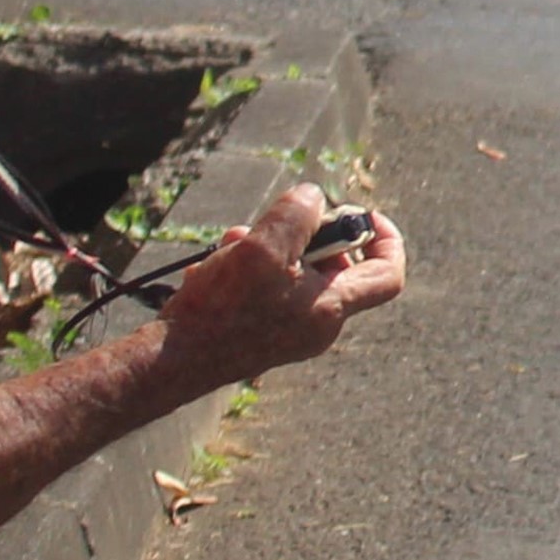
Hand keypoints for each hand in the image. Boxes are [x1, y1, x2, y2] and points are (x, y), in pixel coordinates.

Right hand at [151, 181, 407, 390]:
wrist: (171, 362)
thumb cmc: (220, 309)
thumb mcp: (263, 247)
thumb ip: (298, 214)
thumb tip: (313, 198)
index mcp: (330, 309)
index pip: (387, 274)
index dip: (385, 238)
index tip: (362, 214)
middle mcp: (316, 325)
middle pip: (331, 264)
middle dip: (300, 234)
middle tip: (269, 224)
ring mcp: (287, 331)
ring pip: (291, 271)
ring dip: (264, 248)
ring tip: (231, 245)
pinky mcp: (259, 333)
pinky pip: (264, 289)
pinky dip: (243, 270)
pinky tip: (212, 270)